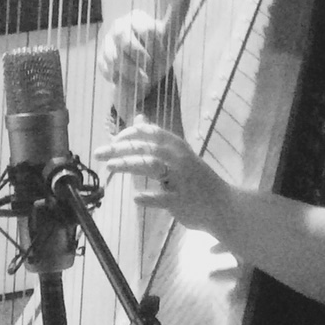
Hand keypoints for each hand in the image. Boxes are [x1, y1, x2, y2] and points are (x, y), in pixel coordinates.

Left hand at [92, 119, 230, 230]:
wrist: (224, 206)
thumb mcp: (180, 155)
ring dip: (129, 164)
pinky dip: (149, 198)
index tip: (113, 140)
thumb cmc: (198, 181)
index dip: (129, 134)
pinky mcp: (181, 202)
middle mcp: (180, 160)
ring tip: (110, 167)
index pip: (151, 133)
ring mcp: (181, 180)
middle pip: (146, 148)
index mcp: (179, 147)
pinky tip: (136, 198)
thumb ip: (158, 139)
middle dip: (120, 148)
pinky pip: (163, 198)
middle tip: (99, 153)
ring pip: (152, 166)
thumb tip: (139, 118)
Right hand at [97, 0, 189, 129]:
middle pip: (127, 42)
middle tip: (152, 67)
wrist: (146, 74)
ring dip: (133, 71)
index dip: (157, 46)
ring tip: (145, 78)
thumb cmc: (158, 51)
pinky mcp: (101, 60)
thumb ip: (177, 15)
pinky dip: (122, 77)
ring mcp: (108, 43)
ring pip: (116, 57)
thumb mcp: (170, 36)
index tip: (164, 55)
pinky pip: (108, 69)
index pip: (147, 30)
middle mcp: (119, 27)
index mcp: (136, 18)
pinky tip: (131, 79)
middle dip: (142, 58)